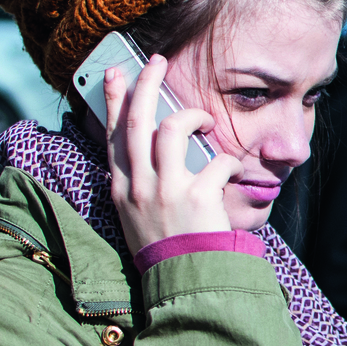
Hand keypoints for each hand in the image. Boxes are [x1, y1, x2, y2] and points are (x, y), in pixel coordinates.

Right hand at [104, 54, 244, 254]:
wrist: (185, 284)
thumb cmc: (168, 250)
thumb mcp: (139, 217)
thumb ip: (142, 184)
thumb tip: (152, 152)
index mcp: (122, 190)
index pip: (113, 135)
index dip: (114, 101)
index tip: (115, 74)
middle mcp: (139, 186)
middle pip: (138, 120)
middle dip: (146, 84)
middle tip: (156, 61)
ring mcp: (166, 190)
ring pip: (171, 128)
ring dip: (193, 116)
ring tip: (206, 121)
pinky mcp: (197, 196)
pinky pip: (217, 160)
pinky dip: (229, 161)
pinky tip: (233, 172)